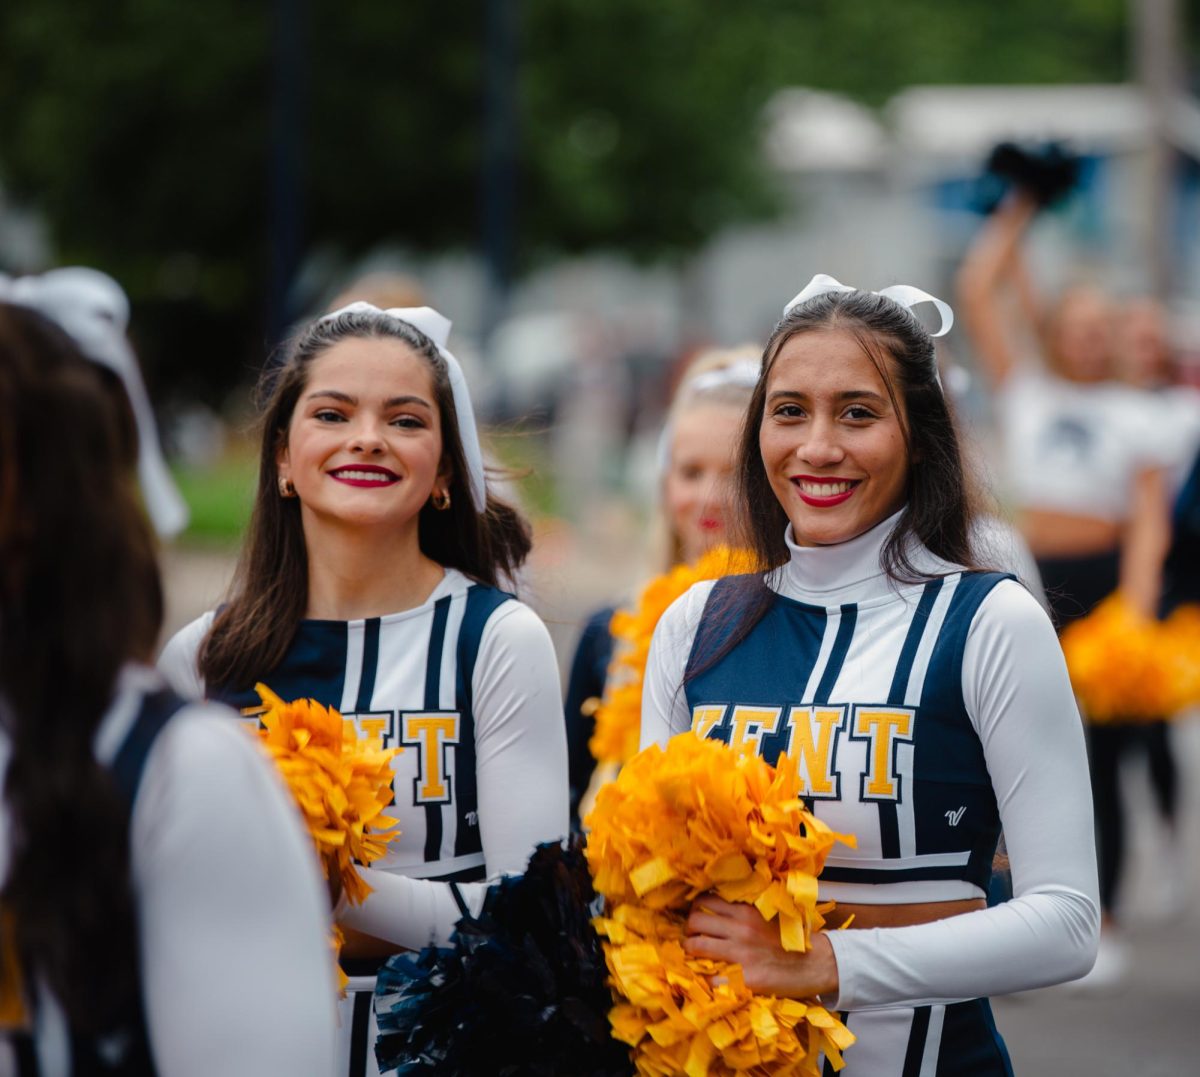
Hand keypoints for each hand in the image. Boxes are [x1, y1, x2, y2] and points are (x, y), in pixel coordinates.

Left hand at [684, 895, 838, 999]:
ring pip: (696, 945)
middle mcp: (740, 928)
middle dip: (690, 928)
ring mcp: (741, 953)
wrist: (816, 963)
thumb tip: (716, 908)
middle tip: (694, 936)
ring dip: (691, 950)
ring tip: (696, 954)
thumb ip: (743, 911)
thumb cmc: (792, 938)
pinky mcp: (746, 978)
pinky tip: (710, 978)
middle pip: (695, 920)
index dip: (696, 908)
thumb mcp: (766, 914)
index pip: (705, 900)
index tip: (697, 916)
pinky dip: (707, 978)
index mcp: (746, 910)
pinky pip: (712, 977)